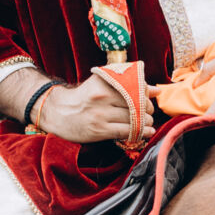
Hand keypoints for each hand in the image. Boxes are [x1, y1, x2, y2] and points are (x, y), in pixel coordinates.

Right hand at [40, 73, 154, 146]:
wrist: (58, 112)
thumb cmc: (84, 97)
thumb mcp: (102, 84)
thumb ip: (129, 85)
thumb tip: (156, 90)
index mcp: (104, 82)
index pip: (135, 87)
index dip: (146, 94)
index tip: (148, 98)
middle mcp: (102, 97)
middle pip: (136, 103)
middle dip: (147, 109)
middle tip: (149, 112)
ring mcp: (100, 114)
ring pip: (133, 118)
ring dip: (146, 121)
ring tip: (147, 122)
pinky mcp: (99, 130)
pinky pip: (126, 131)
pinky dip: (140, 132)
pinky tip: (147, 132)